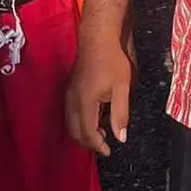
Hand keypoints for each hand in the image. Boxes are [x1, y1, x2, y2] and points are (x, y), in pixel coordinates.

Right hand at [65, 29, 133, 155]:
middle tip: (104, 144)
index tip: (109, 151)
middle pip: (75, 132)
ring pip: (70, 124)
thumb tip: (120, 138)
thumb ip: (120, 114)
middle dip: (88, 142)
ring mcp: (68, 95)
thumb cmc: (112, 61)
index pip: (88, 133)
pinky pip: (70, 114)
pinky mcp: (69, 89)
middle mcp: (72, 101)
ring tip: (101, 133)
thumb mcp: (122, 88)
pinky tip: (93, 118)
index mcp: (85, 103)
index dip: (98, 145)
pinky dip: (79, 123)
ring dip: (83, 133)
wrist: (98, 39)